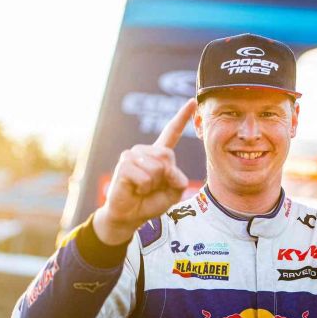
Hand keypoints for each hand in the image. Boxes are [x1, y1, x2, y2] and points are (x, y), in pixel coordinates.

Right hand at [93, 98, 197, 244]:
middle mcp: (145, 150)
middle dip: (166, 176)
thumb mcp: (173, 191)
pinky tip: (135, 189)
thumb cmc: (151, 201)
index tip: (193, 102)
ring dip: (153, 184)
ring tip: (142, 188)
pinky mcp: (124, 164)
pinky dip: (144, 188)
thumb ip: (178, 179)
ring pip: (157, 167)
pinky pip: (145, 177)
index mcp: (159, 154)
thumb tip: (168, 169)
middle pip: (167, 155)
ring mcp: (133, 155)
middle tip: (153, 186)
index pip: (172, 132)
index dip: (182, 117)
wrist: (131, 215)